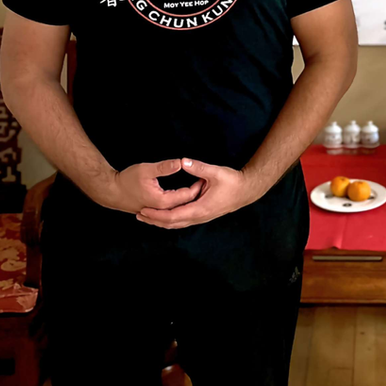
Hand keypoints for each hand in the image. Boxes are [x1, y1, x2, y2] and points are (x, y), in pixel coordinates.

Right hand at [95, 159, 203, 213]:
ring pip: (179, 209)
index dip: (197, 186)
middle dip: (196, 194)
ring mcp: (157, 212)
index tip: (204, 176)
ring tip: (199, 189)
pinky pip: (171, 210)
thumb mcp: (147, 170)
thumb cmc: (127, 180)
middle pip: (185, 204)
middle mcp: (162, 209)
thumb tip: (181, 162)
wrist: (111, 191)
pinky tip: (185, 199)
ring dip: (189, 201)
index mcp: (163, 201)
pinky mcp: (154, 211)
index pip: (186, 196)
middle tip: (205, 181)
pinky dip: (181, 204)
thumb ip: (165, 167)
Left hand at [135, 158, 262, 228]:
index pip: (173, 216)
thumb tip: (183, 161)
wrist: (246, 191)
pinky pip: (182, 221)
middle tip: (139, 215)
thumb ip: (198, 167)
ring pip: (177, 224)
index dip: (157, 214)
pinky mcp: (202, 214)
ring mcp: (201, 217)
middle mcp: (199, 216)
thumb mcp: (216, 172)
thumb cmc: (232, 181)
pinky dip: (170, 220)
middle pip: (172, 223)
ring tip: (147, 216)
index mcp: (200, 208)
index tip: (143, 209)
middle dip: (154, 220)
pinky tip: (164, 215)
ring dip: (161, 221)